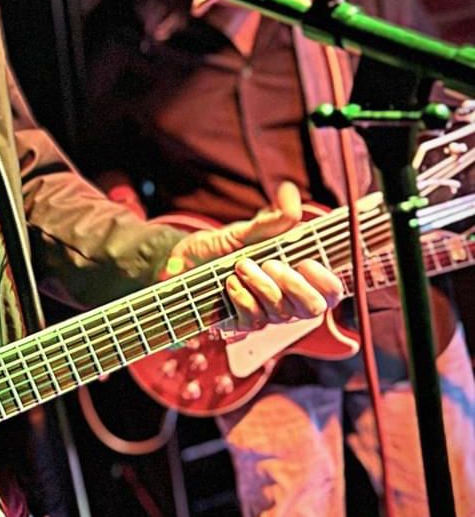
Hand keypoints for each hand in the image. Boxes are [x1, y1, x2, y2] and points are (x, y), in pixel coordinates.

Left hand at [167, 181, 343, 330]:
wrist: (186, 262)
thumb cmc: (223, 247)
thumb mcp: (247, 231)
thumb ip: (273, 218)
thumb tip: (290, 192)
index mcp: (298, 277)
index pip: (331, 291)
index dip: (327, 281)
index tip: (307, 262)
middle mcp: (287, 299)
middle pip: (313, 309)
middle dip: (295, 286)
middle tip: (272, 264)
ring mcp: (266, 313)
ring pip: (280, 312)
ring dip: (261, 286)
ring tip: (241, 264)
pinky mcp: (242, 323)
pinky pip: (253, 320)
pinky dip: (242, 298)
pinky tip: (229, 283)